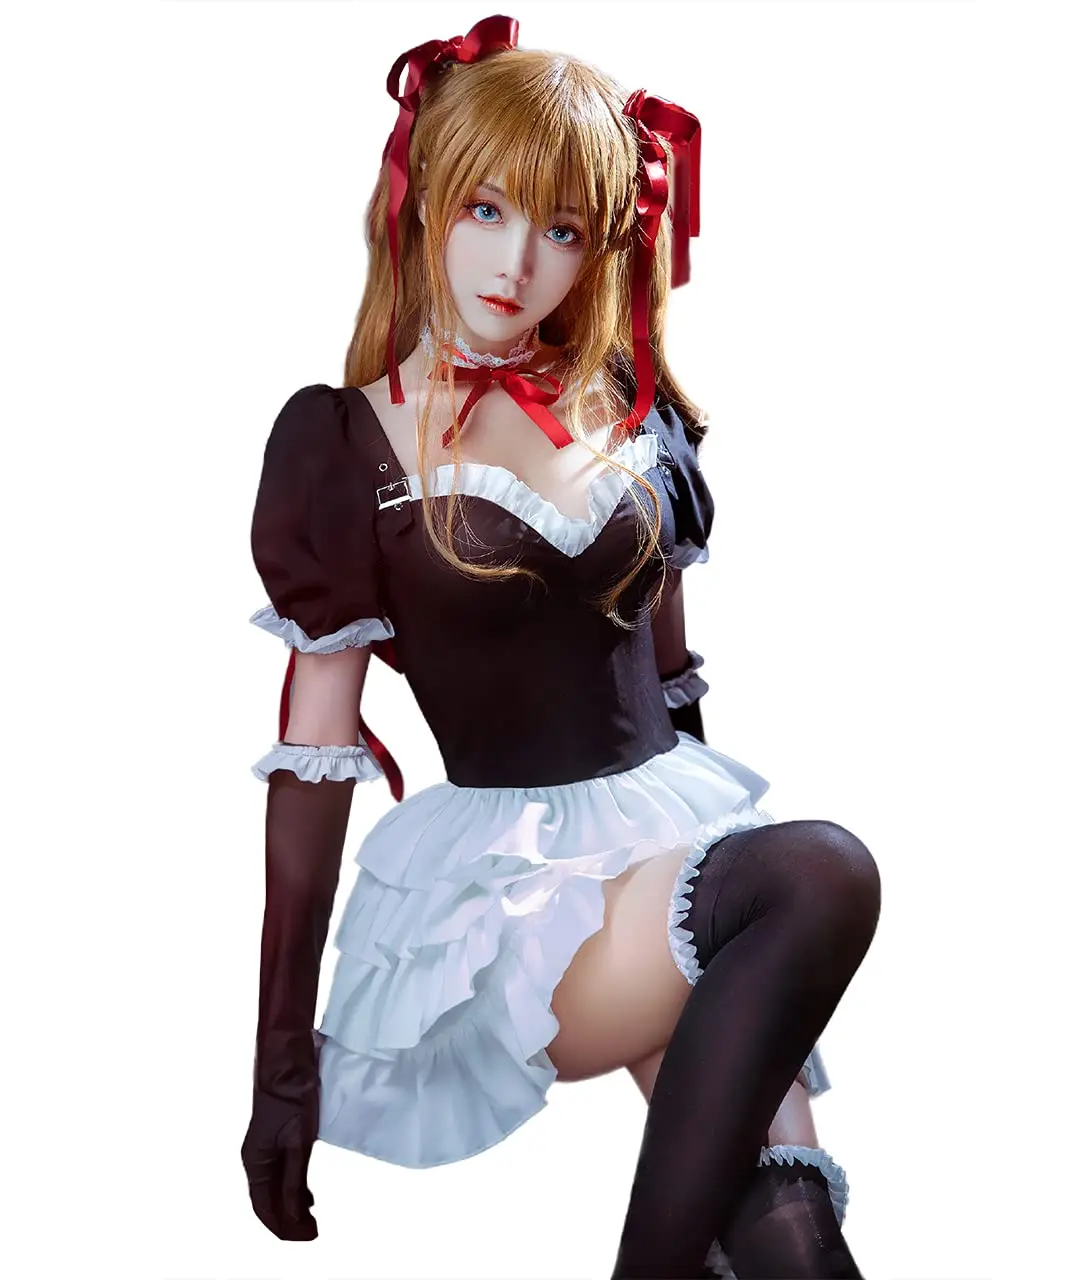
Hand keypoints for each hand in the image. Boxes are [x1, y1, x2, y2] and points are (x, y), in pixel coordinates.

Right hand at [240, 1085, 318, 1240]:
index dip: (284, 1227)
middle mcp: (255, 1158)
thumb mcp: (298, 1140)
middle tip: (313, 1231)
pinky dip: (292, 1189)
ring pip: (274, 1189)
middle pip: (268, 1201)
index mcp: (255, 1161)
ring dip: (290, 1206)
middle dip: (288, 1221)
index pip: (265, 1208)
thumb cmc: (291, 1095)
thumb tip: (293, 1215)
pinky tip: (307, 1195)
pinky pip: (279, 1173)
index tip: (308, 1236)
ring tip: (311, 1220)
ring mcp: (263, 1148)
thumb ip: (294, 1179)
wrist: (287, 1060)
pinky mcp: (275, 1139)